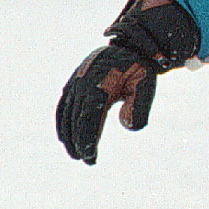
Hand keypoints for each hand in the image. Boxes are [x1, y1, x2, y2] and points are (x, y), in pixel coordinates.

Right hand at [56, 43, 157, 164]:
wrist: (129, 48)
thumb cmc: (139, 69)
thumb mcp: (146, 85)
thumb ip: (139, 106)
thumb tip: (127, 126)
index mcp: (100, 84)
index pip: (89, 116)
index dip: (87, 137)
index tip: (90, 155)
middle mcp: (83, 83)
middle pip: (76, 118)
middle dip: (79, 141)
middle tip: (87, 160)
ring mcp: (75, 82)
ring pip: (66, 113)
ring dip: (68, 135)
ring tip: (76, 154)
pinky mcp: (73, 83)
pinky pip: (63, 105)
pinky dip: (62, 121)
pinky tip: (66, 137)